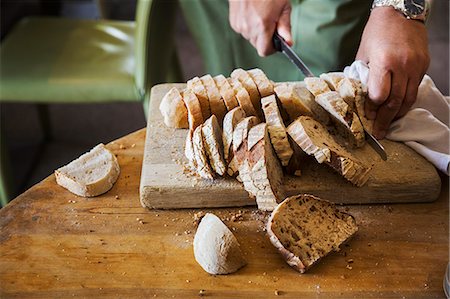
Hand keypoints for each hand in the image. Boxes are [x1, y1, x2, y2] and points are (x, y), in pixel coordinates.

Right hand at [228, 0, 291, 55]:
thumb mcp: (283, 7)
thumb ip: (285, 27)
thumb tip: (288, 42)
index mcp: (262, 25)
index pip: (264, 51)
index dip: (272, 49)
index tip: (275, 44)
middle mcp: (249, 27)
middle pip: (258, 45)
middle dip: (265, 38)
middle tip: (271, 23)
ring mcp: (240, 25)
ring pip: (250, 38)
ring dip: (257, 32)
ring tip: (261, 16)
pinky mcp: (234, 22)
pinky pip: (244, 31)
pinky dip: (249, 26)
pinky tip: (253, 14)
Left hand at [356, 7, 429, 138]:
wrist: (401, 12)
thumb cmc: (377, 32)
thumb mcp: (363, 53)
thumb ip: (362, 75)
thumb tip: (357, 97)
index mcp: (384, 62)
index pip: (379, 95)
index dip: (372, 109)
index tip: (366, 117)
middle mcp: (403, 65)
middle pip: (395, 102)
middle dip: (385, 120)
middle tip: (379, 134)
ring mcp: (416, 66)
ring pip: (408, 99)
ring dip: (397, 114)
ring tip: (388, 125)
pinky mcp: (424, 66)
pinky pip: (414, 89)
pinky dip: (405, 101)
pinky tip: (397, 108)